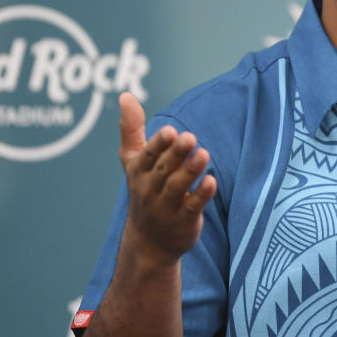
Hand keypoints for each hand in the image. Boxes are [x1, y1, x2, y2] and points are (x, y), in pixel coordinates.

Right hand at [117, 92, 216, 264]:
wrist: (148, 242)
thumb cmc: (144, 190)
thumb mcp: (133, 161)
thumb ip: (131, 129)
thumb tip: (125, 94)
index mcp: (139, 172)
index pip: (148, 156)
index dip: (158, 145)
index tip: (170, 132)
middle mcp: (150, 189)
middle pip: (164, 170)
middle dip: (176, 154)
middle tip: (190, 138)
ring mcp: (167, 207)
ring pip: (178, 187)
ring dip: (191, 171)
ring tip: (204, 154)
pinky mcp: (184, 221)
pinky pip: (193, 207)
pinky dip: (202, 195)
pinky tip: (212, 182)